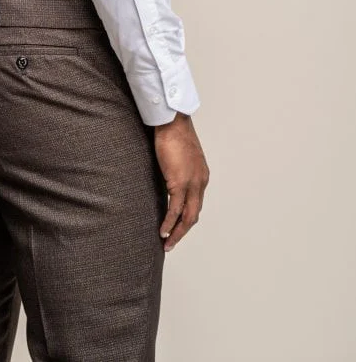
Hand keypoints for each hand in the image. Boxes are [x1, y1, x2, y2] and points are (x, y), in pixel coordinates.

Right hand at [153, 112, 208, 251]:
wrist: (172, 122)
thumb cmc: (173, 133)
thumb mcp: (179, 156)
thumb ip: (177, 169)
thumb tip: (168, 177)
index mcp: (202, 176)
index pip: (196, 203)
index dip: (186, 217)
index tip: (176, 227)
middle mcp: (200, 182)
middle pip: (194, 214)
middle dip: (183, 231)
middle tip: (172, 242)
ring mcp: (192, 184)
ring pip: (187, 216)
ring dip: (177, 232)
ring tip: (167, 242)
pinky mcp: (179, 182)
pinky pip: (175, 209)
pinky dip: (169, 222)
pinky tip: (163, 230)